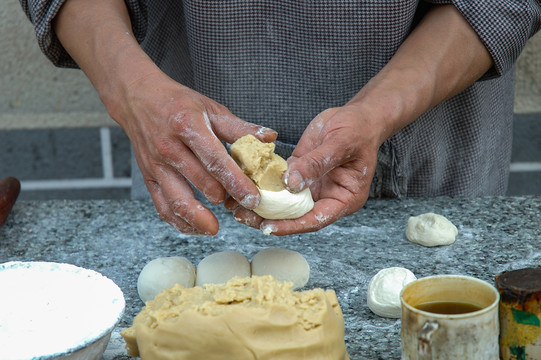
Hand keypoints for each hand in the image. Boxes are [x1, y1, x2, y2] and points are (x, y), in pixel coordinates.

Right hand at [115, 71, 276, 234]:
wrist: (138, 99)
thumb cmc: (178, 104)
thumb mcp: (210, 107)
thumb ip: (239, 127)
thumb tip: (270, 137)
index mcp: (188, 126)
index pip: (215, 160)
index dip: (236, 182)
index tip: (253, 199)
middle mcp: (169, 147)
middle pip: (200, 182)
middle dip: (224, 198)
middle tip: (243, 208)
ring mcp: (156, 165)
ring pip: (176, 200)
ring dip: (198, 218)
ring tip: (215, 228)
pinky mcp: (148, 178)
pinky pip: (162, 207)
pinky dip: (179, 221)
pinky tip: (196, 227)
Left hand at [225, 105, 379, 234]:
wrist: (357, 115)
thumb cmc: (358, 129)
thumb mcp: (341, 144)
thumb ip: (317, 164)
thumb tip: (291, 184)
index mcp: (344, 199)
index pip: (315, 219)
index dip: (291, 225)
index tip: (268, 228)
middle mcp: (326, 197)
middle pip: (296, 215)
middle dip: (269, 219)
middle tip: (243, 216)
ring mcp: (311, 187)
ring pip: (284, 202)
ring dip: (262, 205)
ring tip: (236, 206)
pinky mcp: (299, 172)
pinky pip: (279, 183)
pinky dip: (263, 185)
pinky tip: (243, 184)